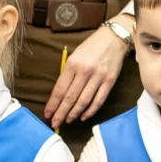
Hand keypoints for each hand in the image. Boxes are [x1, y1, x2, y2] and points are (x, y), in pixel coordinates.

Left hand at [44, 13, 132, 127]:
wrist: (113, 38)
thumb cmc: (91, 47)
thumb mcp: (75, 56)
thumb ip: (68, 73)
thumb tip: (60, 94)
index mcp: (73, 64)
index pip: (60, 89)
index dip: (53, 104)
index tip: (47, 113)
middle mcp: (85, 71)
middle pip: (70, 98)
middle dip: (61, 112)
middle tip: (55, 123)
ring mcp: (98, 77)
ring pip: (83, 101)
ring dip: (74, 113)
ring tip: (67, 121)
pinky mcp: (109, 81)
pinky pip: (98, 100)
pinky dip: (90, 111)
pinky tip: (83, 117)